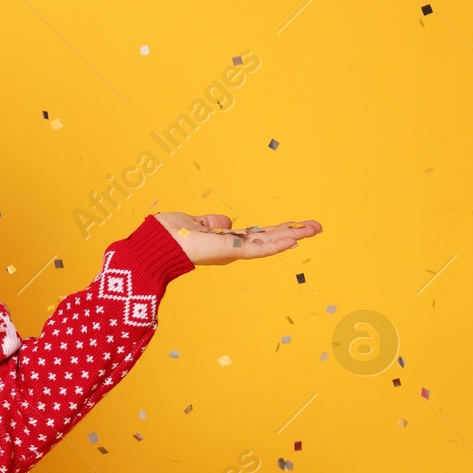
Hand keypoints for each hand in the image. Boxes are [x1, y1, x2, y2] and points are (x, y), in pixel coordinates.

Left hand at [150, 212, 321, 265]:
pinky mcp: (230, 251)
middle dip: (292, 232)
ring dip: (292, 235)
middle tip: (317, 226)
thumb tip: (225, 221)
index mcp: (225, 241)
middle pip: (269, 239)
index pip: (256, 236)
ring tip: (314, 229)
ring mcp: (233, 251)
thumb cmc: (167, 234)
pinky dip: (276, 244)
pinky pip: (257, 248)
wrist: (155, 244)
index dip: (276, 231)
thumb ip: (211, 222)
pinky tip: (293, 239)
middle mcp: (232, 248)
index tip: (295, 227)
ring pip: (269, 243)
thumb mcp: (194, 222)